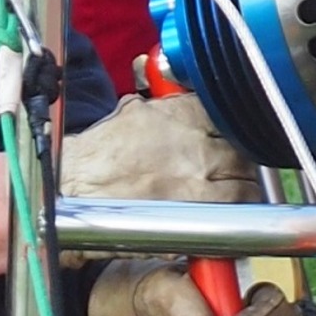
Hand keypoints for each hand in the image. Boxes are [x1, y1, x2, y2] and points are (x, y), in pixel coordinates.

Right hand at [60, 93, 260, 203]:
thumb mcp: (133, 113)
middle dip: (241, 164)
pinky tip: (225, 218)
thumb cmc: (95, 156)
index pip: (232, 115)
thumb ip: (166, 105)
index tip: (232, 143)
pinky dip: (234, 216)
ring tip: (230, 198)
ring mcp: (197, 176)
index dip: (235, 133)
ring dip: (243, 191)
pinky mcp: (195, 210)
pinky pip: (234, 212)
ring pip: (245, 183)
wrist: (70, 187)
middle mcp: (194, 140)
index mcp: (181, 111)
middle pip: (244, 151)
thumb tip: (181, 97)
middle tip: (232, 174)